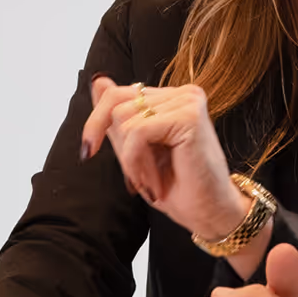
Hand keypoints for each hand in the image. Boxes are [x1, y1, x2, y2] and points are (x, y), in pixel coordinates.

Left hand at [81, 77, 260, 264]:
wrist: (209, 214)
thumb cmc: (177, 187)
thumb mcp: (135, 151)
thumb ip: (118, 119)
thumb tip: (97, 82)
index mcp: (169, 98)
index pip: (117, 94)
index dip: (95, 123)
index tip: (88, 152)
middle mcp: (181, 93)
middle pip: (116, 104)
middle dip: (119, 149)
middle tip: (137, 179)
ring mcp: (188, 101)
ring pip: (125, 120)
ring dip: (131, 161)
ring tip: (150, 182)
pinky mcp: (189, 116)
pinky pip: (138, 132)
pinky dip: (137, 162)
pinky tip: (154, 183)